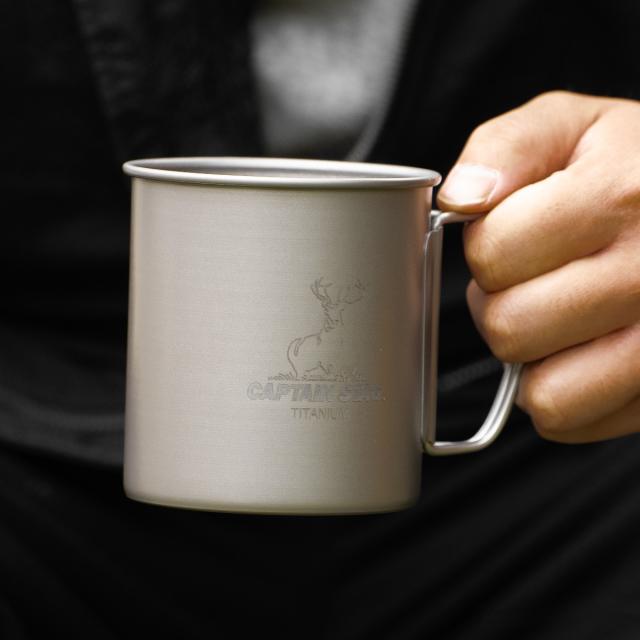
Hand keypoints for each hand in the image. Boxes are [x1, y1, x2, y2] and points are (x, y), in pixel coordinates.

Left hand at [436, 91, 639, 443]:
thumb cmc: (632, 166)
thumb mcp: (572, 126)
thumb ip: (505, 148)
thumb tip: (460, 198)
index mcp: (621, 196)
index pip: (492, 255)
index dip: (486, 246)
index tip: (512, 233)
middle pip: (509, 327)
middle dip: (501, 302)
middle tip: (533, 279)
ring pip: (543, 393)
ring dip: (530, 357)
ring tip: (556, 315)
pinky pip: (574, 421)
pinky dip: (560, 393)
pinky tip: (578, 349)